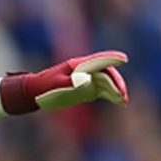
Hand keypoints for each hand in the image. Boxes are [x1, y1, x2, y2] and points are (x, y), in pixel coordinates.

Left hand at [0, 51, 128, 114]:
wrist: (36, 92)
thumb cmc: (45, 86)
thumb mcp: (56, 84)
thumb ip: (71, 82)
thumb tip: (86, 81)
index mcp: (77, 65)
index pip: (99, 60)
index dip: (112, 58)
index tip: (124, 58)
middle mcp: (85, 70)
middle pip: (107, 72)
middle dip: (117, 82)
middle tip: (123, 95)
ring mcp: (87, 79)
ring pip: (107, 82)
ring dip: (116, 90)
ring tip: (123, 101)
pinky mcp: (87, 88)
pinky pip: (103, 90)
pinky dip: (111, 95)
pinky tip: (119, 102)